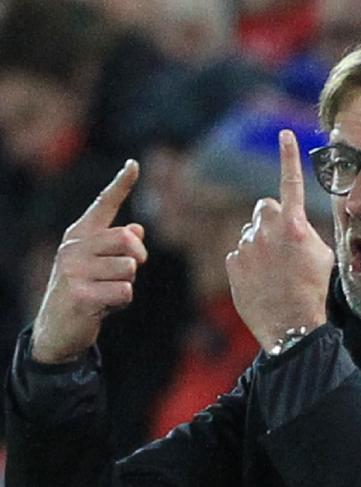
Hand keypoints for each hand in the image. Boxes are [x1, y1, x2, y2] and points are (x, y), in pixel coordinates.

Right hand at [31, 160, 147, 363]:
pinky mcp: (80, 295)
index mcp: (80, 234)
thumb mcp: (100, 264)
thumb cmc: (86, 290)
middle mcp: (73, 247)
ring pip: (129, 269)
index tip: (134, 164)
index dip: (121, 183)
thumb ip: (118, 246)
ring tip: (106, 292)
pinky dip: (122, 303)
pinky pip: (125, 292)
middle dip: (138, 258)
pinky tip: (103, 307)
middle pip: (127, 239)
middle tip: (128, 272)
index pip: (104, 203)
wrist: (56, 328)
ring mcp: (74, 271)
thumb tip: (137, 230)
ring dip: (127, 285)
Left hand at [226, 130, 333, 351]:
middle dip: (271, 218)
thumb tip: (295, 224)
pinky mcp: (233, 264)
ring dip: (260, 243)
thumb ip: (307, 231)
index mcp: (295, 225)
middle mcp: (268, 230)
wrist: (291, 325)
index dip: (288, 156)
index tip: (284, 134)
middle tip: (282, 242)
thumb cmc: (312, 289)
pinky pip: (239, 253)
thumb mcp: (323, 255)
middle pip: (264, 207)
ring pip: (250, 232)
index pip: (291, 182)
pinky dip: (248, 263)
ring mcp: (247, 247)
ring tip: (273, 270)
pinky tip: (260, 281)